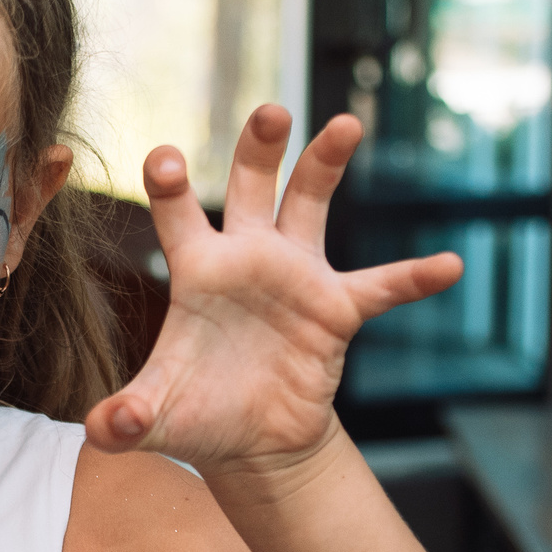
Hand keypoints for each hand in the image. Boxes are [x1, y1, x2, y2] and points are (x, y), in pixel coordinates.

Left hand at [85, 106, 459, 472]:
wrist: (252, 439)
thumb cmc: (197, 413)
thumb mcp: (156, 417)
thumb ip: (125, 419)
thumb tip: (104, 431)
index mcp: (197, 269)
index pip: (178, 213)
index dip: (170, 184)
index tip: (165, 158)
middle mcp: (246, 256)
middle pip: (252, 185)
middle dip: (260, 148)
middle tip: (270, 112)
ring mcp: (295, 275)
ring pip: (310, 203)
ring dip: (325, 164)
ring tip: (345, 124)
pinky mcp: (335, 308)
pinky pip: (380, 287)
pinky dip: (413, 278)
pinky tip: (447, 266)